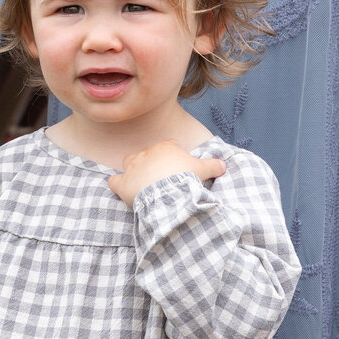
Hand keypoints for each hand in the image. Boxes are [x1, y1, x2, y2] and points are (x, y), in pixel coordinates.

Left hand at [107, 140, 225, 207]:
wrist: (166, 192)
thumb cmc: (184, 178)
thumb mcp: (202, 170)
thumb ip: (213, 165)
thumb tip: (224, 165)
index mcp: (166, 148)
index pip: (169, 146)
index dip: (174, 154)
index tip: (179, 165)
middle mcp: (147, 153)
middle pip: (149, 152)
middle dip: (153, 161)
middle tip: (162, 175)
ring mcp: (132, 167)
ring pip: (129, 161)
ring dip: (133, 167)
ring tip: (141, 178)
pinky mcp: (122, 183)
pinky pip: (114, 181)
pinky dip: (117, 184)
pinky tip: (121, 188)